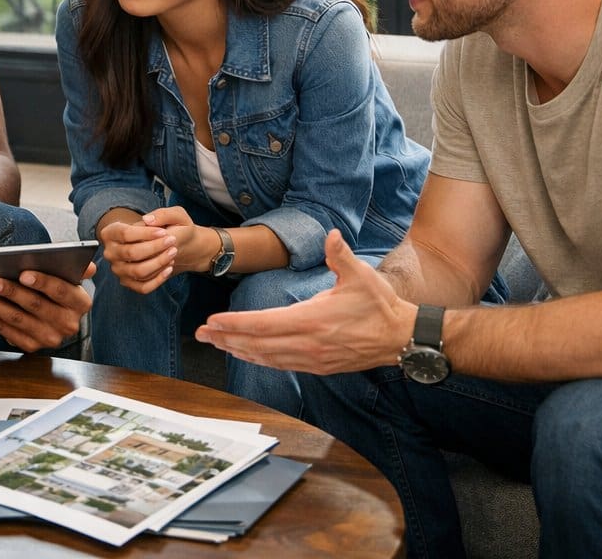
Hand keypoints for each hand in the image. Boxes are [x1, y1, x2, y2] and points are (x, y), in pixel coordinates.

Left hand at [0, 261, 95, 351]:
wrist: (55, 313)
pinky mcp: (30, 346)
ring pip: (15, 319)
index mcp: (81, 303)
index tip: (23, 273)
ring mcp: (48, 338)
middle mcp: (68, 324)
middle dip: (10, 292)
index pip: (62, 291)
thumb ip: (77, 268)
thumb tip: (90, 267)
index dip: (43, 282)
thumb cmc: (57, 286)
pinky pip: (2, 330)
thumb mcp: (69, 276)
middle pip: (35, 306)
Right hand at [99, 206, 212, 293]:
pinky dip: (158, 279)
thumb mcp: (167, 215)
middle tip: (172, 242)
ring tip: (172, 253)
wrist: (160, 243)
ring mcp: (118, 269)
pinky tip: (169, 268)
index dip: (145, 234)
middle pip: (131, 253)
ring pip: (138, 271)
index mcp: (110, 233)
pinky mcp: (128, 282)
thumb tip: (148, 220)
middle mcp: (110, 252)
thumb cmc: (161, 227)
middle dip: (154, 248)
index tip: (163, 232)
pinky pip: (143, 287)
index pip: (125, 234)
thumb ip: (160, 214)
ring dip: (158, 263)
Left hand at [195, 230, 416, 374]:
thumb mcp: (360, 276)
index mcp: (312, 320)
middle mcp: (307, 344)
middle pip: (257, 344)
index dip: (234, 324)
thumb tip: (331, 234)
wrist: (400, 338)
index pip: (263, 324)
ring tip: (216, 343)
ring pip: (266, 358)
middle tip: (201, 334)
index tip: (212, 321)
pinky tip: (247, 354)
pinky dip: (258, 359)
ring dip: (238, 351)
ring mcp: (312, 359)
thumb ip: (340, 255)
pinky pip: (280, 365)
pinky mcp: (318, 367)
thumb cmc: (379, 305)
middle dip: (226, 339)